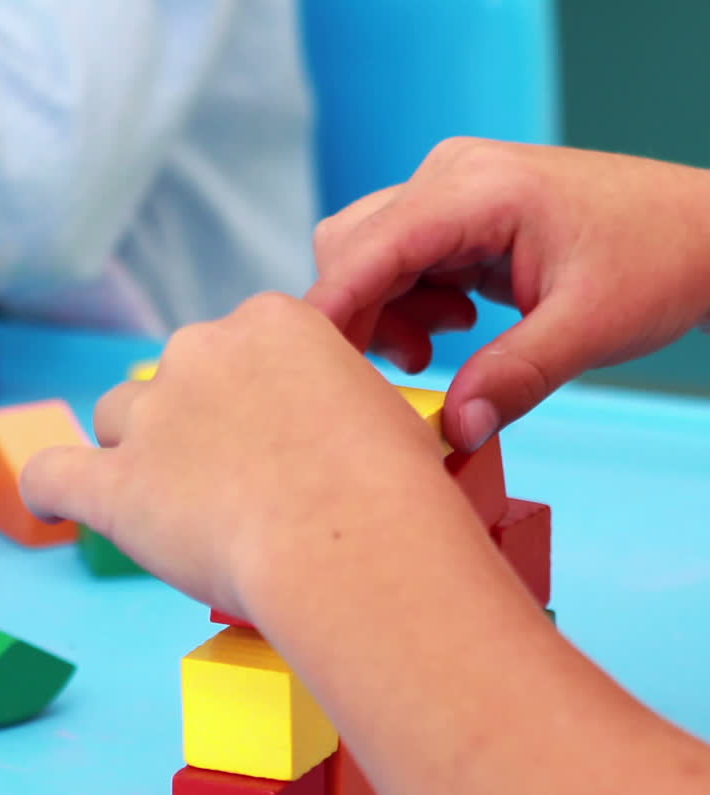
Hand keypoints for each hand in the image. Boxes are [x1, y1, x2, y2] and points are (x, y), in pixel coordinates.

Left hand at [20, 294, 442, 613]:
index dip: (250, 399)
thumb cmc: (395, 492)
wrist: (358, 545)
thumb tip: (332, 432)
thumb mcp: (386, 416)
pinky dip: (52, 490)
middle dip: (198, 424)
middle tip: (242, 486)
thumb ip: (338, 405)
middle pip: (176, 380)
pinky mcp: (118, 486)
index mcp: (272, 322)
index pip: (239, 349)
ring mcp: (154, 416)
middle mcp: (202, 350)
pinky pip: (53, 476)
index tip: (272, 442)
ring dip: (141, 454)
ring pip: (119, 420)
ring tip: (181, 509)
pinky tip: (58, 504)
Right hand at [306, 140, 709, 447]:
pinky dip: (411, 307)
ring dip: (386, 316)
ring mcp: (453, 195)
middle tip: (408, 374)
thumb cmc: (655, 261)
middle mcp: (451, 179)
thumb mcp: (587, 328)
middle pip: (351, 248)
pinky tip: (458, 329)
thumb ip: (515, 378)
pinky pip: (403, 264)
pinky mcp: (460, 219)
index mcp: (477, 189)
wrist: (699, 234)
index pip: (369, 246)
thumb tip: (455, 432)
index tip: (308, 374)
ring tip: (439, 353)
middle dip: (360, 320)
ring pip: (370, 258)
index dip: (331, 311)